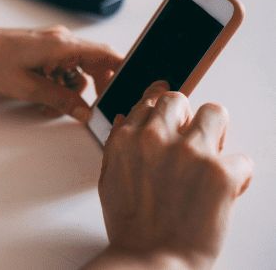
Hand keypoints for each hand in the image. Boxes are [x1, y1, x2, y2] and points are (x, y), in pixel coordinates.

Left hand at [0, 25, 121, 120]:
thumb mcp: (28, 88)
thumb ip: (61, 100)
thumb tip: (85, 111)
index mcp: (61, 44)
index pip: (106, 54)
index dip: (121, 72)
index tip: (126, 90)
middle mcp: (59, 40)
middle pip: (94, 63)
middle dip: (92, 89)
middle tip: (87, 109)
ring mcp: (48, 44)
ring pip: (75, 69)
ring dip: (69, 91)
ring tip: (51, 108)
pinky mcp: (39, 50)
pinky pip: (59, 68)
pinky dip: (57, 84)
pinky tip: (43, 98)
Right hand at [91, 81, 253, 269]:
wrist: (151, 262)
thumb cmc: (132, 228)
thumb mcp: (109, 180)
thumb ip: (119, 146)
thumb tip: (128, 119)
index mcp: (127, 139)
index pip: (149, 101)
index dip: (163, 107)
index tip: (173, 106)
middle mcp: (155, 138)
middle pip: (179, 99)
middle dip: (187, 118)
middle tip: (193, 142)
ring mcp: (190, 152)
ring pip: (215, 113)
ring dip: (216, 135)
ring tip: (213, 159)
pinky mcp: (220, 173)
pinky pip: (242, 160)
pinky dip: (237, 177)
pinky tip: (225, 192)